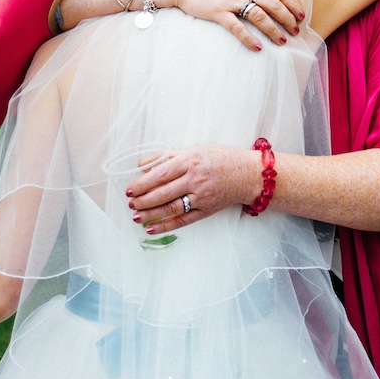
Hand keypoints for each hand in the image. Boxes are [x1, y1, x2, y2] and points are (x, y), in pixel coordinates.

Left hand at [123, 143, 260, 234]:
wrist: (249, 174)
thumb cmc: (222, 158)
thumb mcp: (196, 149)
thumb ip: (169, 156)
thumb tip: (143, 165)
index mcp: (192, 161)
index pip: (161, 174)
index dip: (143, 183)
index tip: (129, 189)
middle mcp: (196, 179)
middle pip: (164, 192)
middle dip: (143, 200)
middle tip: (130, 203)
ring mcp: (202, 197)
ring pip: (171, 207)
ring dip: (151, 213)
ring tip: (136, 216)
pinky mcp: (207, 210)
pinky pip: (183, 220)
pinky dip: (166, 226)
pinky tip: (151, 228)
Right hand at [156, 0, 303, 50]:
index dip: (292, 2)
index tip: (301, 14)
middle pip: (273, 4)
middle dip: (288, 19)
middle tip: (296, 30)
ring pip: (259, 16)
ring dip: (273, 30)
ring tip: (281, 41)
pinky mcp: (218, 12)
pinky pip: (237, 28)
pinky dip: (249, 39)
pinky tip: (258, 48)